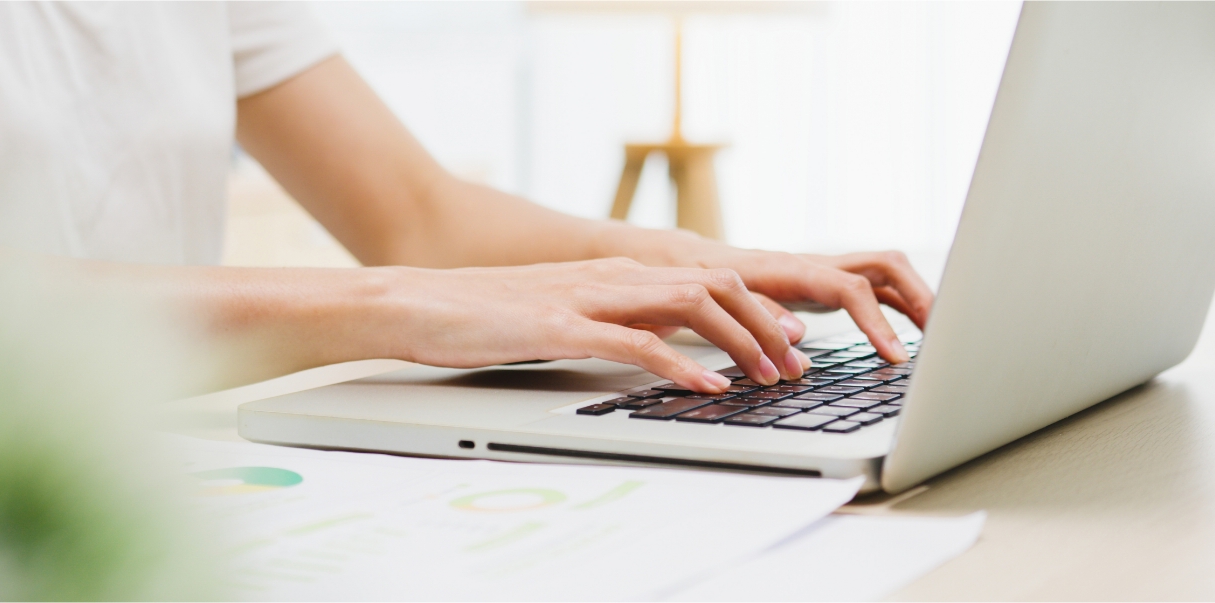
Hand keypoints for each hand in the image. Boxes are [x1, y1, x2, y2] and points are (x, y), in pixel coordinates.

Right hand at [373, 258, 807, 392]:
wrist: (419, 302)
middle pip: (718, 286)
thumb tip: (666, 347)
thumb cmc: (490, 315)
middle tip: (796, 365)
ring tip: (765, 376)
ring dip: (739, 341)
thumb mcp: (571, 314)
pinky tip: (705, 387)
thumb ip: (619, 322)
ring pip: (691, 304)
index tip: (793, 341)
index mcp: (620, 274)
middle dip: (766, 325)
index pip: (710, 281)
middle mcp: (616, 278)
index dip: (760, 310)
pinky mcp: (562, 326)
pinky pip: (637, 342)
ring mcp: (590, 299)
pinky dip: (681, 364)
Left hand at [686, 247, 935, 364]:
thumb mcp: (721, 298)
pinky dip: (900, 307)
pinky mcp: (828, 283)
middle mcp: (818, 265)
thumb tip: (796, 337)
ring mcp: (827, 272)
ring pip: (888, 274)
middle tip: (941, 336)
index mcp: (794, 269)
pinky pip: (876, 289)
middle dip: (919, 297)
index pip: (851, 289)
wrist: (697, 261)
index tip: (896, 356)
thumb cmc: (706, 279)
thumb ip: (759, 314)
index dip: (877, 322)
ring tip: (940, 336)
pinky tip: (912, 332)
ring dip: (918, 299)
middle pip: (886, 266)